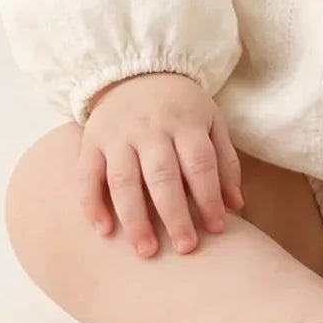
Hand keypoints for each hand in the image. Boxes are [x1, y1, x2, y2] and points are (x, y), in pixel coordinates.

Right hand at [78, 72, 244, 257]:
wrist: (136, 72)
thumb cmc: (181, 106)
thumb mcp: (211, 122)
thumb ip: (225, 162)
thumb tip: (236, 206)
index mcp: (185, 122)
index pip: (200, 164)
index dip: (210, 198)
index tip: (218, 229)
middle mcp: (150, 128)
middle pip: (163, 176)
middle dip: (175, 215)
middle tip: (185, 248)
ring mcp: (118, 135)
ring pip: (124, 180)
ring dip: (134, 219)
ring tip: (146, 251)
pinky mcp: (92, 141)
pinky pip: (87, 175)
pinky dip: (92, 204)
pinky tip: (104, 231)